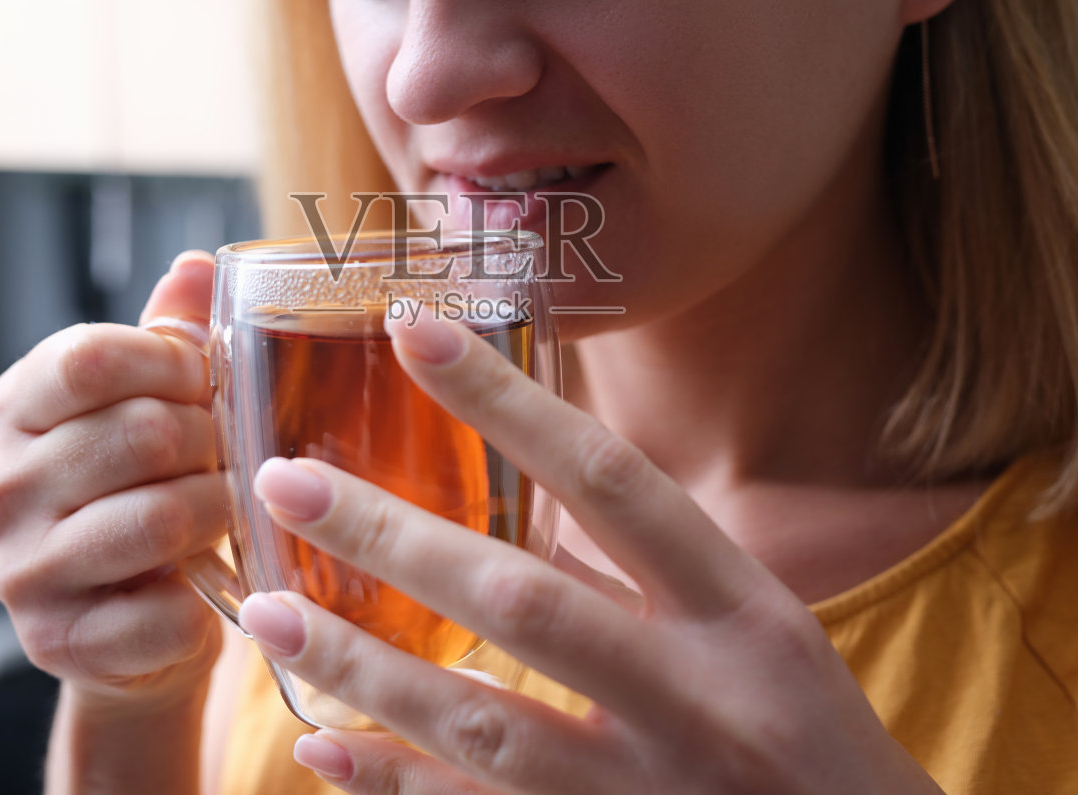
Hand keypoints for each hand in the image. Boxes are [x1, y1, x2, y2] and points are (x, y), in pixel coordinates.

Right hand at [0, 251, 225, 710]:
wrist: (127, 628)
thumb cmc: (143, 494)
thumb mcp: (149, 405)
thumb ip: (170, 337)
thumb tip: (198, 268)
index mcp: (13, 410)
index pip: (92, 357)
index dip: (175, 364)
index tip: (205, 385)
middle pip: (140, 435)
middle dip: (210, 443)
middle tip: (225, 459)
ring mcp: (20, 570)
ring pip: (159, 519)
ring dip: (216, 513)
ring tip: (223, 512)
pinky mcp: (57, 642)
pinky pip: (163, 609)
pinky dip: (204, 598)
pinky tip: (201, 586)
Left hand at [236, 310, 943, 793]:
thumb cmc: (811, 740)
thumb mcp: (763, 633)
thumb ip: (655, 570)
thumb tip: (530, 494)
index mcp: (744, 612)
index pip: (611, 480)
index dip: (505, 401)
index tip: (410, 330)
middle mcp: (700, 697)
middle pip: (525, 600)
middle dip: (392, 539)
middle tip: (282, 482)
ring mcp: (649, 793)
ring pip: (481, 724)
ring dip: (362, 667)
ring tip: (266, 615)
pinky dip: (391, 782)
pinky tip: (320, 745)